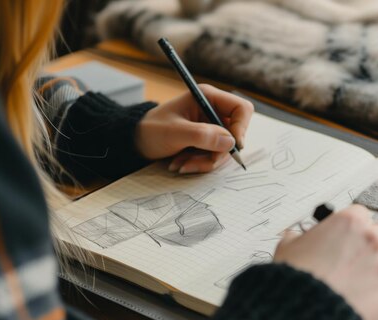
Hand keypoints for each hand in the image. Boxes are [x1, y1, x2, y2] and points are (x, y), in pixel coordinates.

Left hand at [136, 84, 253, 173]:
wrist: (135, 143)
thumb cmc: (151, 130)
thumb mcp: (174, 133)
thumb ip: (203, 136)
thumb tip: (231, 142)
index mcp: (208, 97)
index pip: (241, 109)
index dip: (241, 128)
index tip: (232, 147)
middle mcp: (213, 111)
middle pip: (235, 135)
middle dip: (216, 153)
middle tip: (194, 162)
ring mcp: (211, 128)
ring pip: (225, 150)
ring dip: (204, 162)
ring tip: (180, 164)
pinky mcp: (207, 142)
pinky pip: (215, 157)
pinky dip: (200, 164)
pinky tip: (181, 164)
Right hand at [273, 205, 377, 319]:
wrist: (306, 309)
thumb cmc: (297, 278)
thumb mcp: (288, 248)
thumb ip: (296, 237)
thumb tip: (293, 235)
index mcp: (347, 222)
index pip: (360, 214)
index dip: (356, 223)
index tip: (352, 230)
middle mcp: (370, 238)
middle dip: (374, 236)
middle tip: (370, 241)